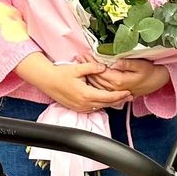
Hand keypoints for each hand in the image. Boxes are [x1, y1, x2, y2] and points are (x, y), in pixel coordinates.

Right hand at [15, 53, 129, 113]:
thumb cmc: (60, 74)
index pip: (107, 97)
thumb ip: (92, 67)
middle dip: (119, 100)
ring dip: (111, 103)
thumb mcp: (77, 68)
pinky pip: (92, 108)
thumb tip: (104, 67)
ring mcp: (80, 107)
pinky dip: (101, 104)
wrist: (46, 81)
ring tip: (121, 98)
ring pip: (100, 107)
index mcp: (85, 94)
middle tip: (130, 96)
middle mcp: (83, 103)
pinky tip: (107, 100)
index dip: (119, 95)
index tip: (128, 92)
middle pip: (106, 104)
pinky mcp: (77, 108)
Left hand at [87, 59, 169, 98]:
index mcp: (119, 81)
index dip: (92, 63)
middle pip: (96, 78)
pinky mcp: (115, 91)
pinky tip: (89, 74)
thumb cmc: (149, 72)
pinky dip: (93, 80)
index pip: (100, 72)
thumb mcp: (141, 65)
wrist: (156, 82)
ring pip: (96, 83)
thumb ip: (127, 64)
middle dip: (87, 67)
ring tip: (82, 63)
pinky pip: (100, 87)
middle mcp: (115, 88)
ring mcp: (114, 91)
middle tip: (80, 57)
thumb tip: (115, 62)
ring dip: (88, 73)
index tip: (86, 54)